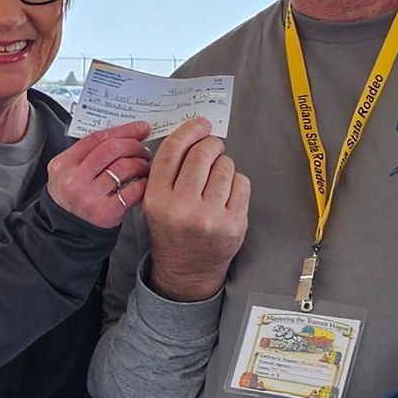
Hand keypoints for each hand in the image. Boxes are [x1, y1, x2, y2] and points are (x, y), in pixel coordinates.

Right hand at [46, 123, 151, 228]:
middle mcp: (75, 180)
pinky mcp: (106, 212)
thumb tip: (121, 135)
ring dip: (141, 163)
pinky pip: (133, 190)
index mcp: (64, 164)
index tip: (139, 128)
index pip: (97, 138)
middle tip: (142, 148)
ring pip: (124, 167)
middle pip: (112, 149)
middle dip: (134, 145)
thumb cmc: (70, 199)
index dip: (123, 130)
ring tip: (143, 165)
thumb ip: (86, 153)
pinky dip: (143, 183)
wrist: (66, 232)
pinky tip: (143, 182)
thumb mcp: (66, 172)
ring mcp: (91, 197)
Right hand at [143, 118, 249, 300]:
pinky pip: (242, 182)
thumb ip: (167, 172)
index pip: (173, 151)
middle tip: (212, 147)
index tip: (200, 124)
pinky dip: (236, 182)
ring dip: (223, 165)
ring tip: (216, 178)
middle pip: (201, 154)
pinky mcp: (234, 223)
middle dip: (210, 144)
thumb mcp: (154, 204)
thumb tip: (192, 136)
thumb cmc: (172, 232)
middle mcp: (183, 208)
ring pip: (225, 166)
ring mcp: (211, 217)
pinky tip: (227, 193)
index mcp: (157, 200)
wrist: (187, 273)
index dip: (189, 130)